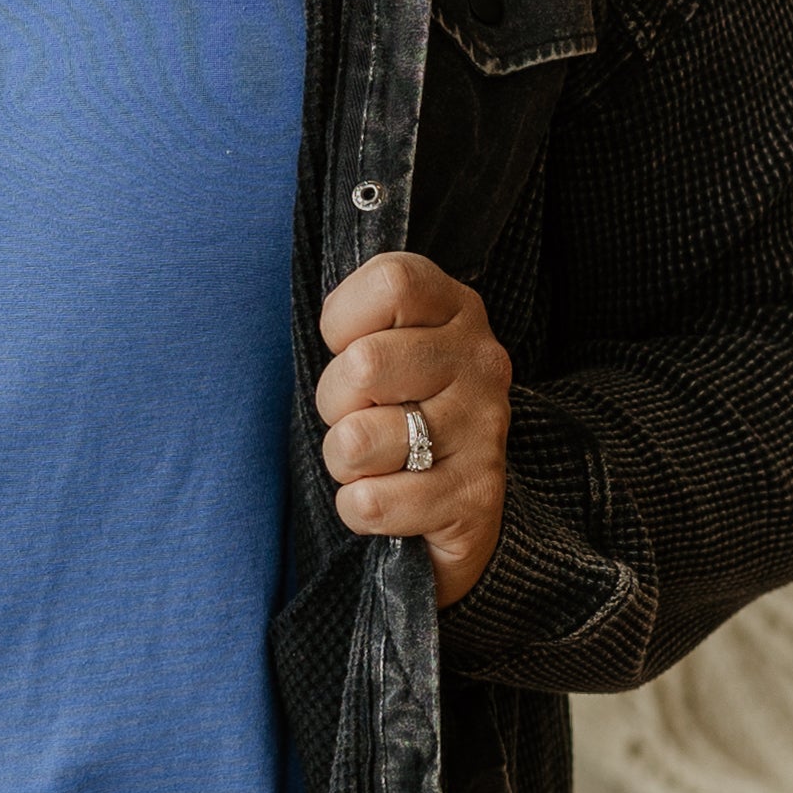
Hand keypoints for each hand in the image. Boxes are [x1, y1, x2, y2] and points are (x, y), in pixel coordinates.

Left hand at [317, 250, 510, 612]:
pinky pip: (371, 503)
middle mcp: (481, 361)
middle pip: (363, 364)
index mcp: (456, 310)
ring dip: (342, 461)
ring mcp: (484, 429)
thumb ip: (357, 322)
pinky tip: (385, 498)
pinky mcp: (475, 496)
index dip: (343, 321)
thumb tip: (308, 327)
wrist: (459, 503)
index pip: (392, 284)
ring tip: (371, 460)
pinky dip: (356, 507)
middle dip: (334, 400)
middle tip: (357, 415)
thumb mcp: (384, 343)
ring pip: (358, 440)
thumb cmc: (398, 409)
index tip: (347, 348)